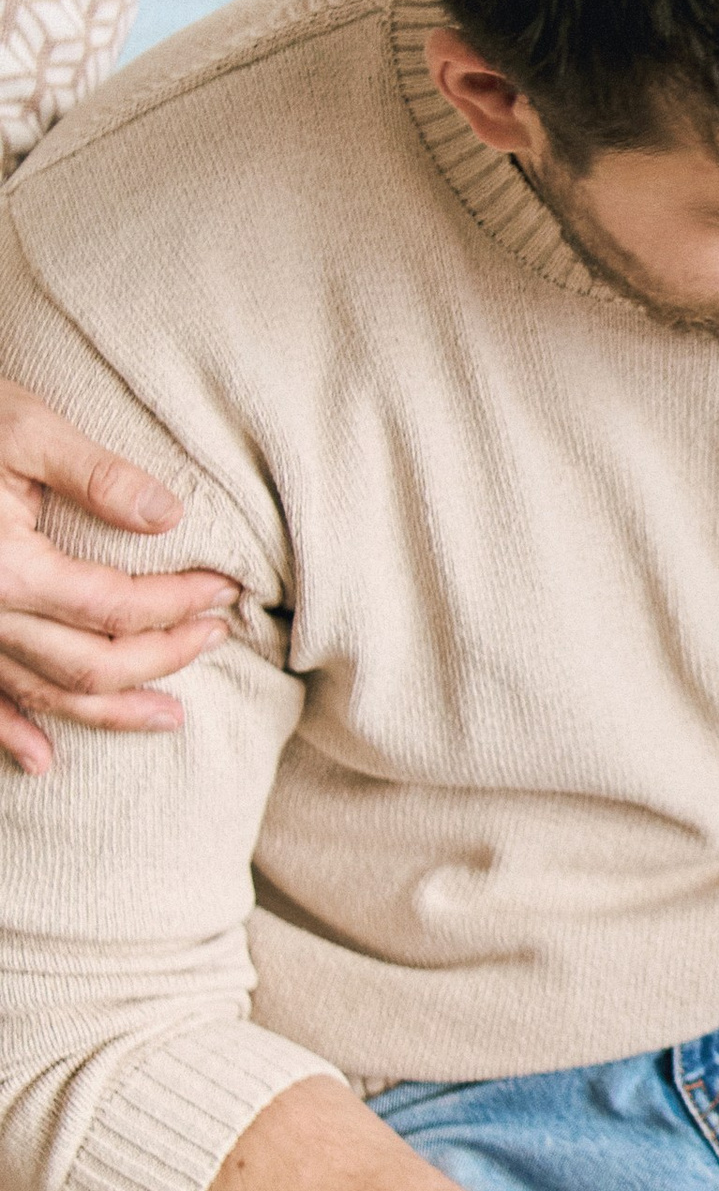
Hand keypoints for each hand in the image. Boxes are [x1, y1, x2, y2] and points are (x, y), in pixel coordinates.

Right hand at [0, 381, 237, 773]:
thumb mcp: (26, 428)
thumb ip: (98, 476)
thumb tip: (170, 515)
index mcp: (7, 569)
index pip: (115, 607)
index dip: (178, 604)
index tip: (225, 590)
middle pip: (89, 664)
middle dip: (163, 657)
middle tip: (218, 636)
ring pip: (44, 695)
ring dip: (110, 711)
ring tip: (169, 716)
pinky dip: (11, 736)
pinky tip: (43, 763)